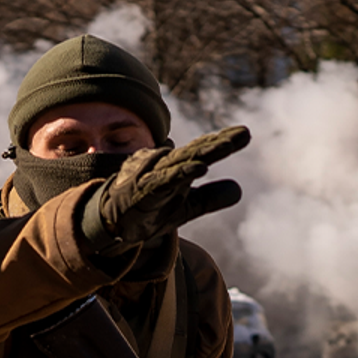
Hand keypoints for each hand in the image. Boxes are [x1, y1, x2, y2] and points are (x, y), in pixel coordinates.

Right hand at [84, 126, 250, 252]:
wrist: (111, 224)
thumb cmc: (147, 209)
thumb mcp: (185, 207)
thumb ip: (210, 198)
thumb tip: (239, 190)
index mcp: (176, 168)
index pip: (202, 151)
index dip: (223, 142)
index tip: (245, 133)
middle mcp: (165, 166)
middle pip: (196, 151)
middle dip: (219, 142)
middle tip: (244, 133)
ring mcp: (152, 176)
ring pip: (182, 161)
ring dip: (204, 152)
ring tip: (226, 145)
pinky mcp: (142, 190)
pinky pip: (164, 180)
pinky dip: (182, 173)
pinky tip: (200, 168)